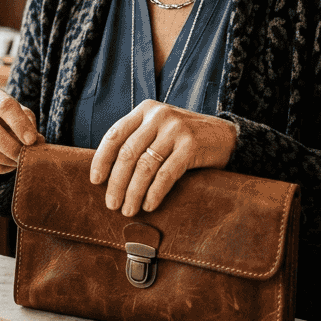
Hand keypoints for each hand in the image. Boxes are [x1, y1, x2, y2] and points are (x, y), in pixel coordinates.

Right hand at [0, 84, 43, 174]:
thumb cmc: (8, 117)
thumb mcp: (21, 114)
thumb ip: (29, 125)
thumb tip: (36, 142)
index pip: (3, 105)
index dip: (19, 124)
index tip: (32, 140)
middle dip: (9, 145)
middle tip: (23, 155)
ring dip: (3, 158)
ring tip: (18, 161)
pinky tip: (8, 166)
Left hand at [91, 100, 236, 215]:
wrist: (225, 136)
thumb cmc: (184, 138)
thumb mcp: (159, 129)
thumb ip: (137, 139)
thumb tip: (107, 173)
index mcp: (145, 110)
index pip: (114, 135)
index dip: (102, 159)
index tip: (95, 181)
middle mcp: (158, 116)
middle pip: (127, 154)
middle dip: (116, 183)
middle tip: (111, 204)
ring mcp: (175, 129)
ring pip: (145, 166)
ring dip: (133, 192)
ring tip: (128, 210)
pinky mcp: (191, 146)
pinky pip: (166, 174)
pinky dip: (154, 193)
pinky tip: (149, 206)